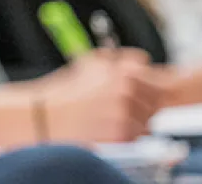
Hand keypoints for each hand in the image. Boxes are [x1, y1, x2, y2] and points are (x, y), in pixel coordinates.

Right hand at [40, 49, 161, 142]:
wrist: (43, 117)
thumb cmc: (63, 94)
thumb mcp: (89, 65)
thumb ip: (119, 60)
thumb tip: (141, 61)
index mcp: (123, 72)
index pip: (158, 80)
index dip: (145, 89)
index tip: (133, 95)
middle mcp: (127, 91)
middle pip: (154, 104)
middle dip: (140, 108)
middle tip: (112, 111)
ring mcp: (125, 114)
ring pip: (146, 124)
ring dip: (133, 124)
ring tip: (105, 121)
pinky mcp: (121, 136)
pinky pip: (135, 139)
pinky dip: (123, 138)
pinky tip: (103, 132)